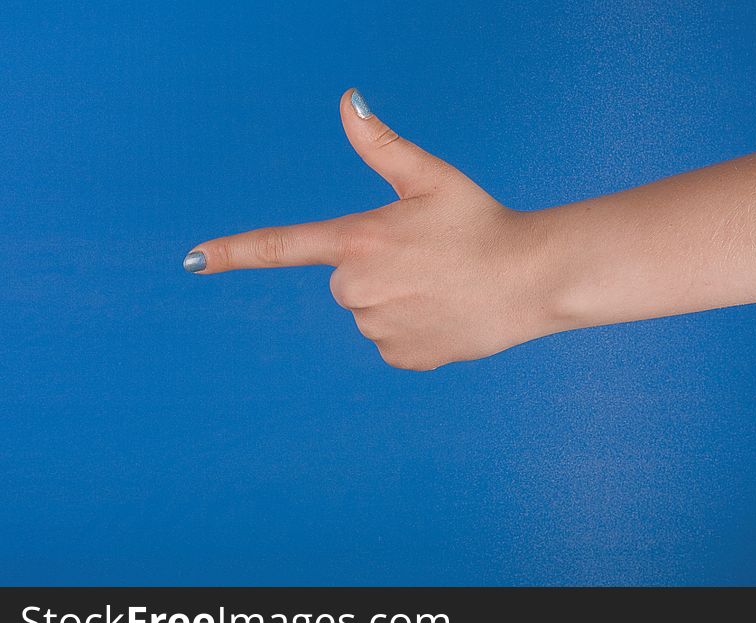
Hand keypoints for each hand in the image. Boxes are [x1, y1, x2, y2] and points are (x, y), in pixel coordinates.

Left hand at [184, 89, 560, 369]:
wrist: (531, 279)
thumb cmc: (482, 222)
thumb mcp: (431, 177)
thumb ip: (380, 143)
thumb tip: (347, 98)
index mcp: (357, 241)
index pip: (281, 246)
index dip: (233, 252)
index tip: (192, 260)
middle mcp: (357, 290)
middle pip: (346, 280)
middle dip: (377, 269)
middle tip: (427, 260)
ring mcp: (377, 329)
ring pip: (370, 311)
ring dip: (398, 299)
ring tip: (443, 287)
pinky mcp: (400, 358)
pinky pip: (391, 339)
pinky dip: (413, 327)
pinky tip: (446, 314)